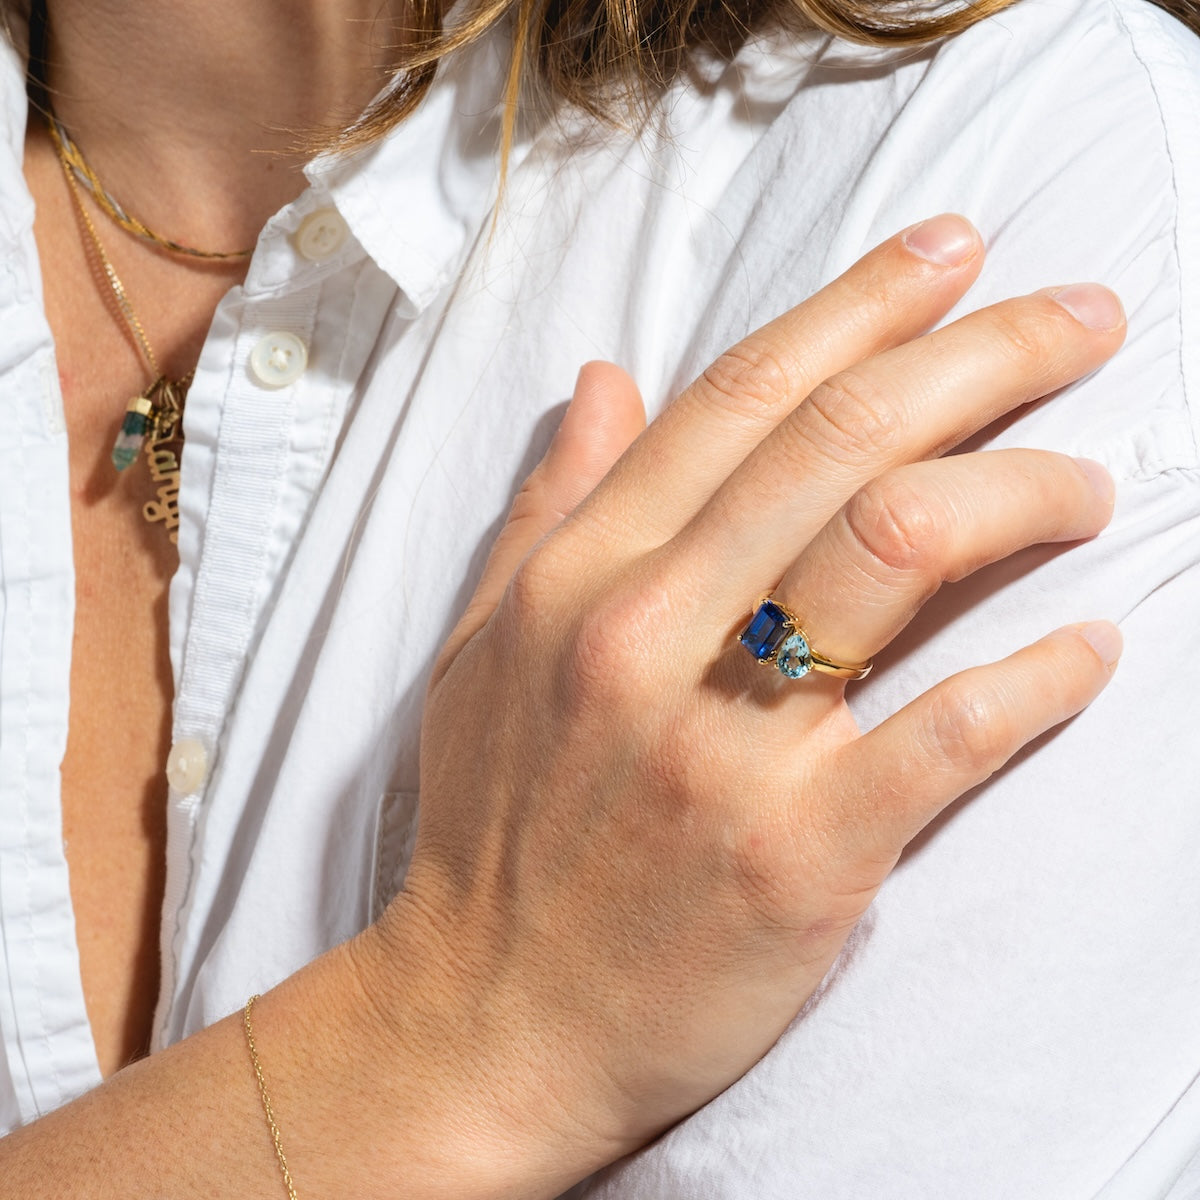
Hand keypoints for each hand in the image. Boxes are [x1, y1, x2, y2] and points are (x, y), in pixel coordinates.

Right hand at [366, 214, 1123, 1194]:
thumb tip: (605, 378)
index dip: (863, 303)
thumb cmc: (495, 830)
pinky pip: (949, 735)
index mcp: (578, 579)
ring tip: (1087, 484)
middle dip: (986, 353)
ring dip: (1026, 492)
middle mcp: (645, 638)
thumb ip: (549, 506)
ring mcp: (723, 747)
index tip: (954, 252)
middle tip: (1083, 319)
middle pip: (843, 442)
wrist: (493, 1016)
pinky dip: (1040, 680)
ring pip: (899, 549)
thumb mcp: (484, 650)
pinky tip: (1091, 651)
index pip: (742, 397)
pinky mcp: (795, 856)